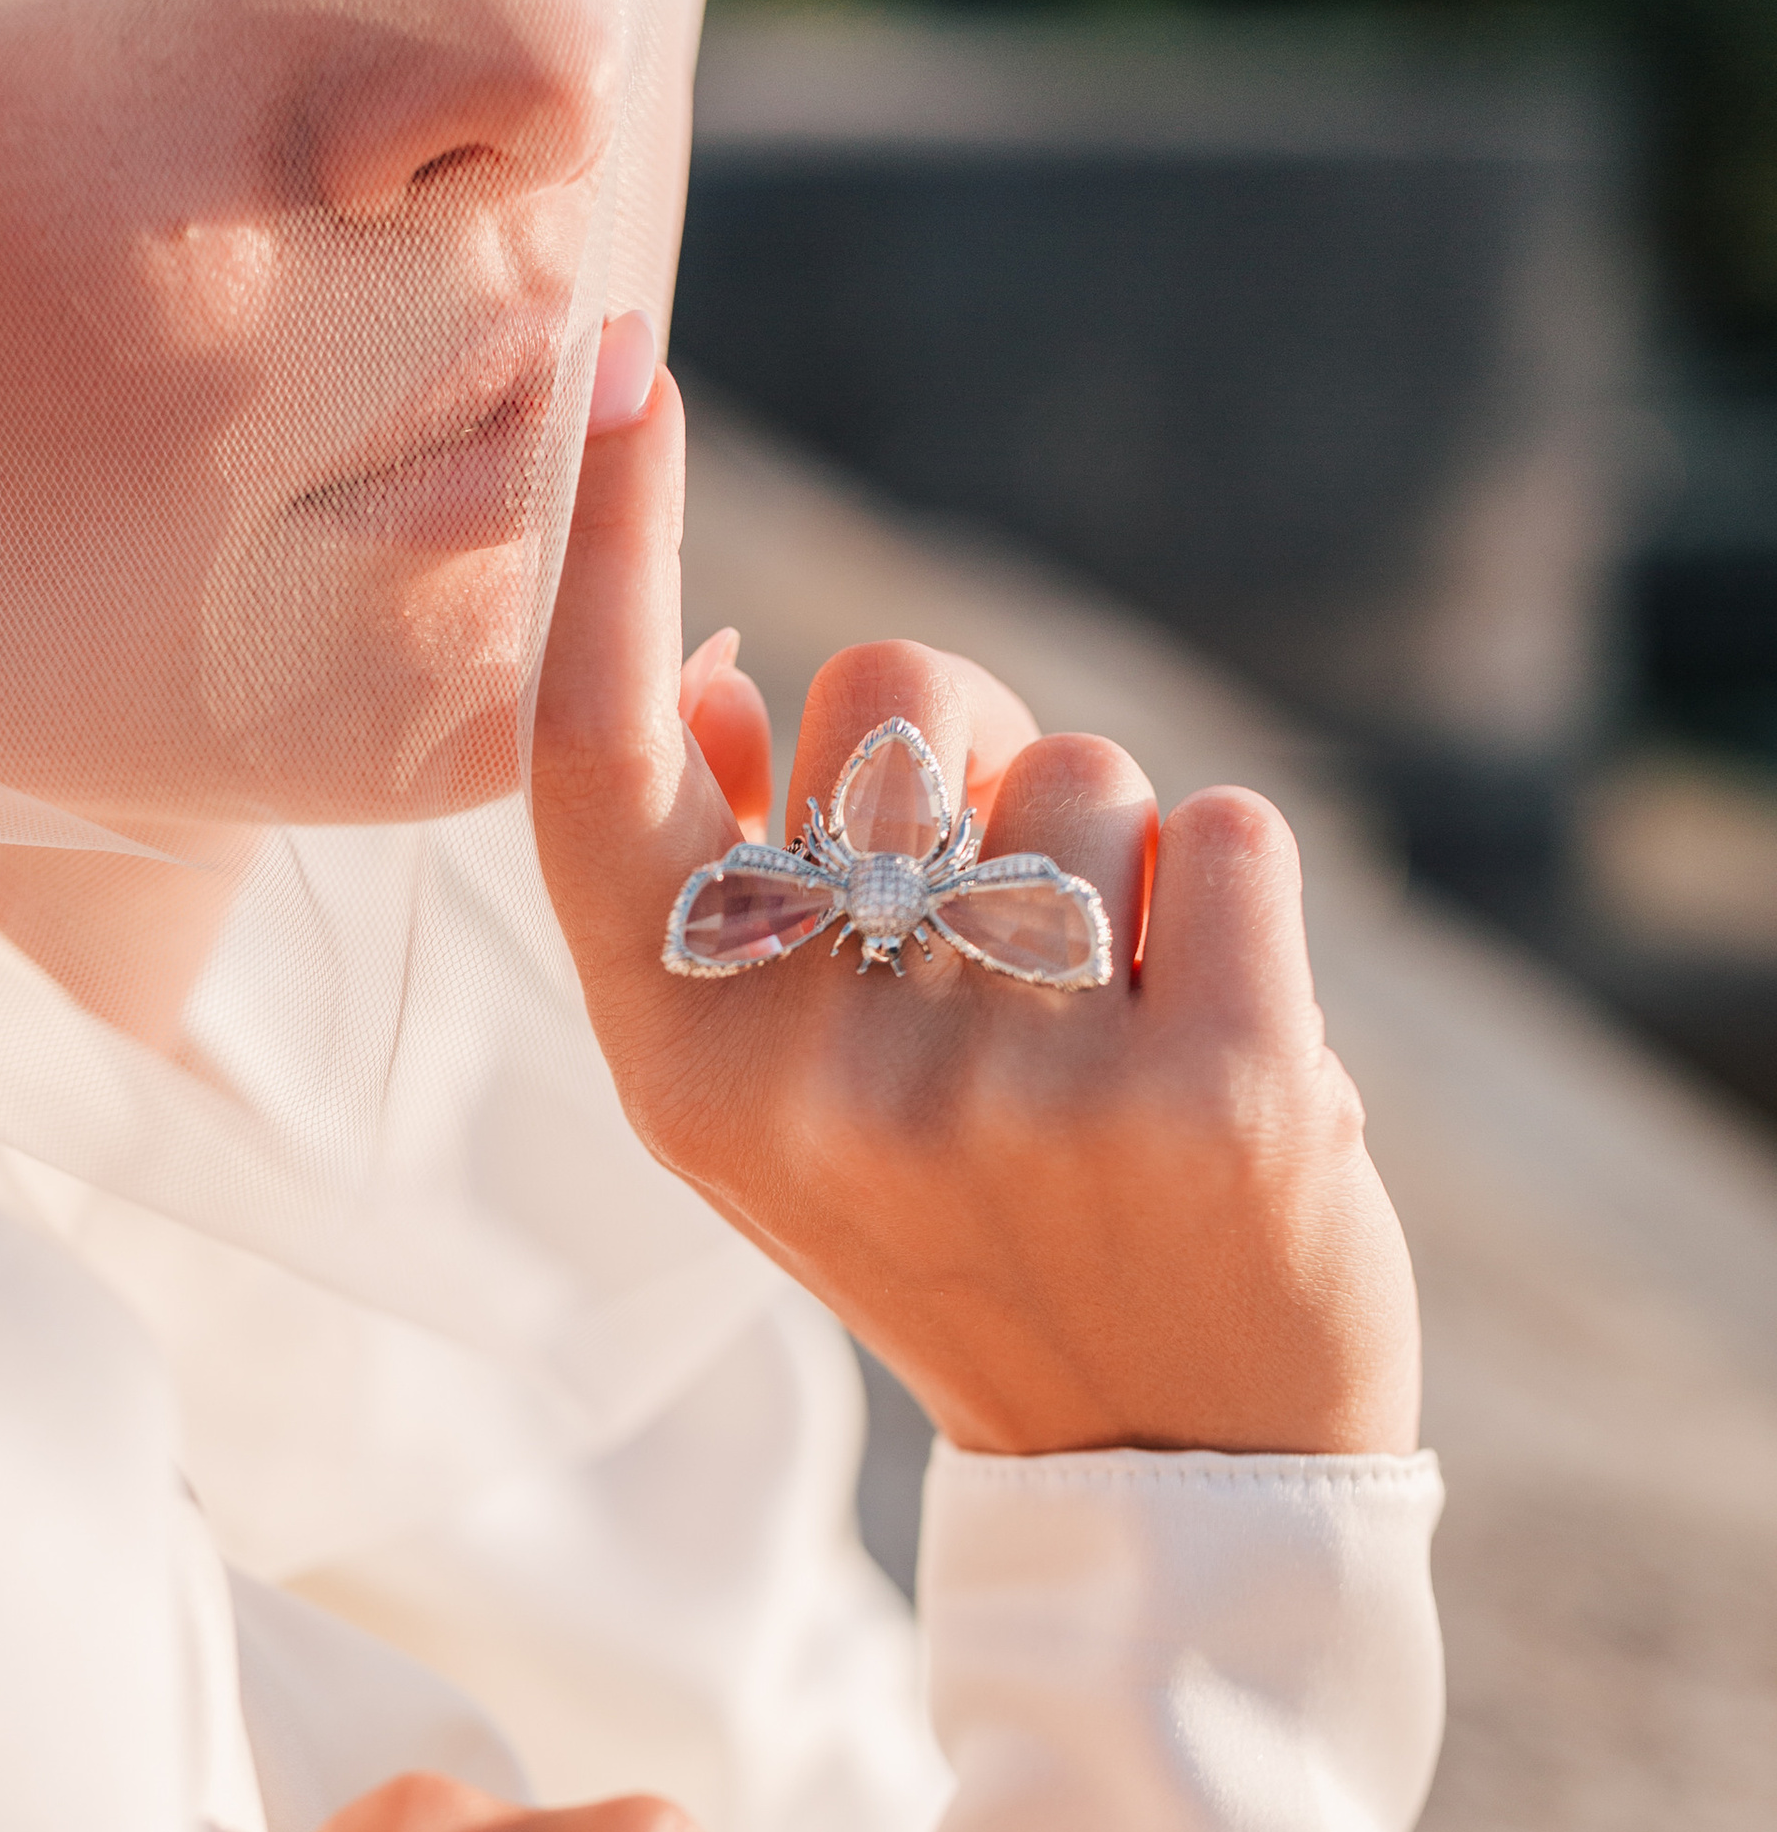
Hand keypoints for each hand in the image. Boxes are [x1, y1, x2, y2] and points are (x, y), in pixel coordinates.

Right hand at [531, 329, 1421, 1459]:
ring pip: (1075, 771)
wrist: (1165, 1461)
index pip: (597, 762)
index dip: (608, 556)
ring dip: (1112, 861)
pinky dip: (1234, 906)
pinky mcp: (1214, 1087)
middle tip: (997, 928)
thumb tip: (724, 665)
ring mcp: (1014, 1085)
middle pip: (884, 699)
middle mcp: (816, 1071)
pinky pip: (1231, 833)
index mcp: (681, 1065)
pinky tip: (1209, 1041)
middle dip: (963, 744)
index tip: (620, 371)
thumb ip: (719, 902)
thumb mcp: (776, 1103)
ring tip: (1106, 1028)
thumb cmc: (963, 1233)